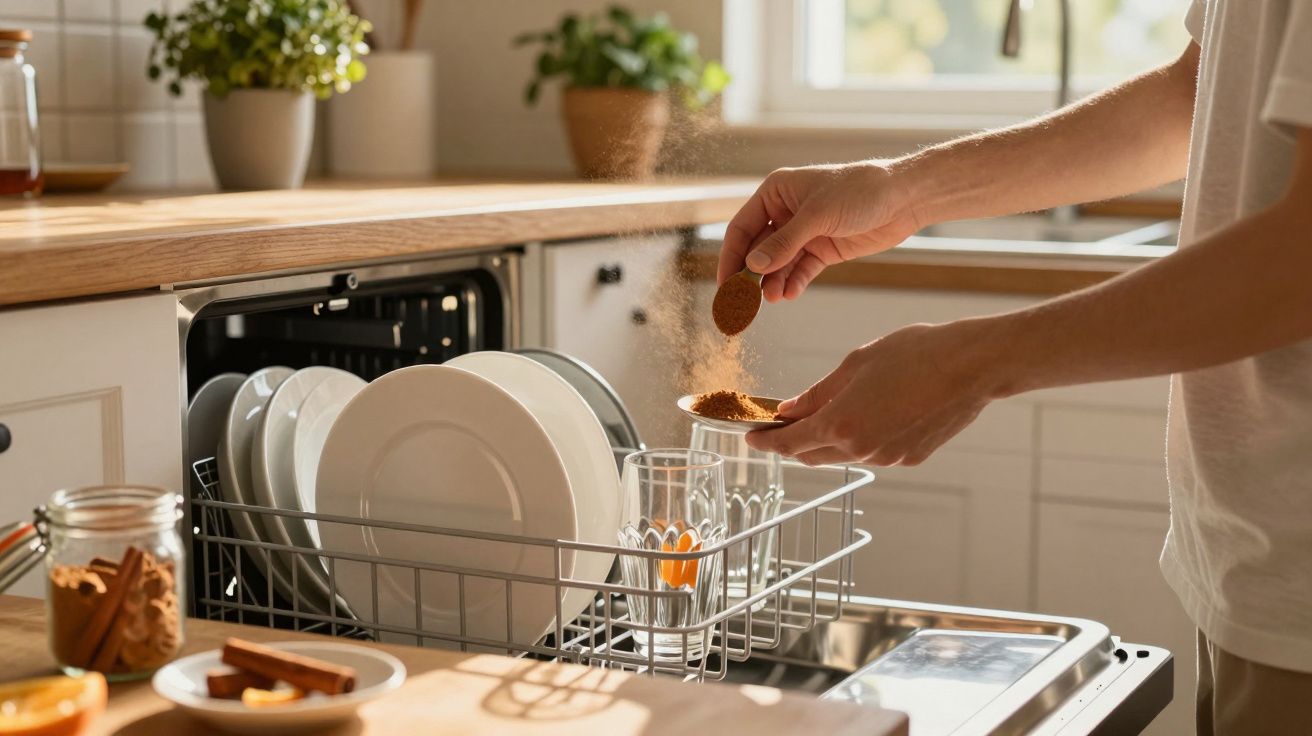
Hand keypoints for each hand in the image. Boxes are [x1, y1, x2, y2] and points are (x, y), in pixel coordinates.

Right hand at [718, 161, 922, 301]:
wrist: (903, 198)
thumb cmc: (860, 192)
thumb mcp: (817, 216)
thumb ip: (784, 242)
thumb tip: (752, 265)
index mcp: (776, 192)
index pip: (742, 228)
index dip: (732, 256)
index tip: (725, 284)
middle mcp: (785, 212)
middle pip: (758, 249)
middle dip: (752, 275)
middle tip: (744, 301)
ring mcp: (804, 232)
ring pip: (778, 263)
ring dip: (773, 282)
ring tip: (773, 298)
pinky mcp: (822, 249)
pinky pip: (800, 270)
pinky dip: (794, 282)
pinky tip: (789, 294)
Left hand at [745, 322, 1003, 465]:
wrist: (972, 366)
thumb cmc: (916, 353)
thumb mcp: (856, 364)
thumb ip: (818, 392)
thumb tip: (790, 408)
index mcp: (841, 424)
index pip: (789, 442)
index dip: (765, 441)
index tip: (749, 438)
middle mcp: (861, 449)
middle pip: (811, 454)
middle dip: (791, 442)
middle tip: (779, 425)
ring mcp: (887, 458)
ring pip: (841, 455)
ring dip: (825, 440)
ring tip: (822, 415)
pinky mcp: (909, 458)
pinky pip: (871, 452)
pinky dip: (858, 439)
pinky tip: (865, 415)